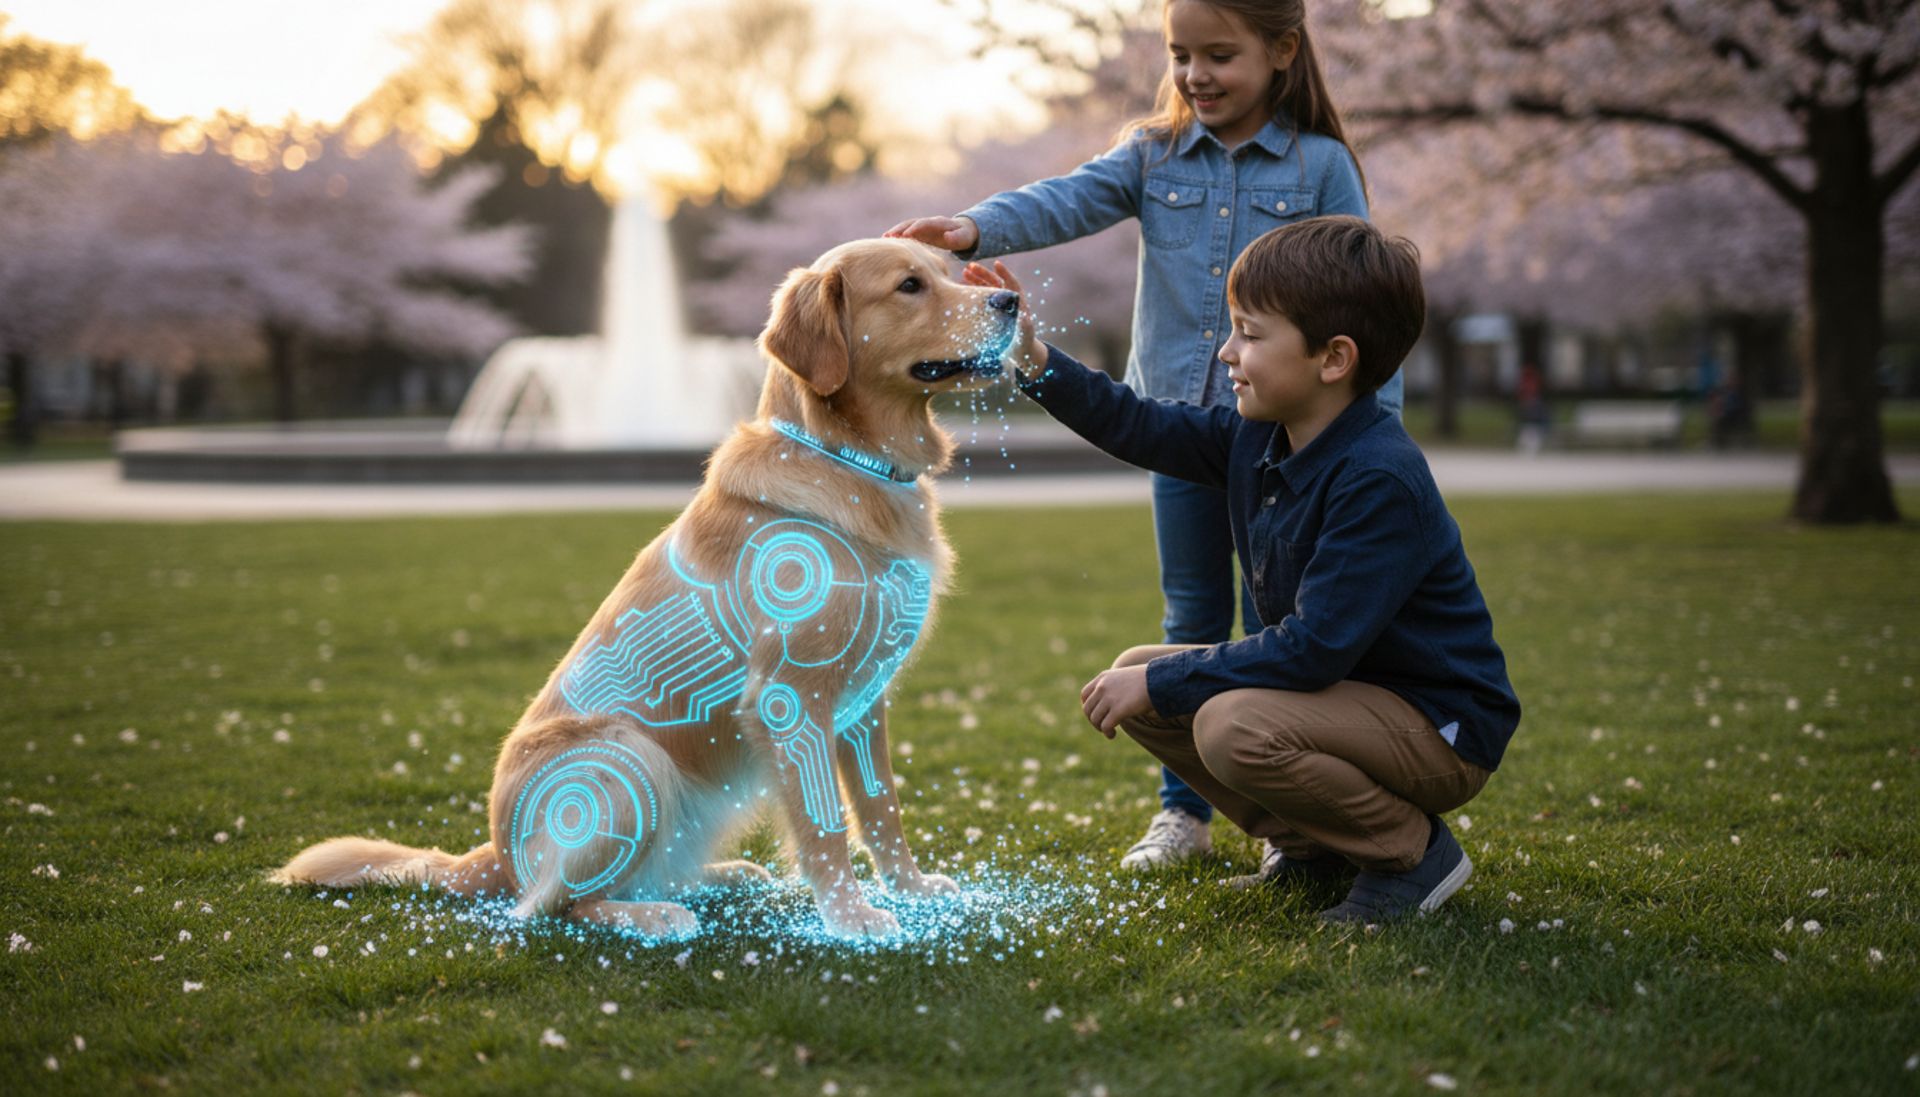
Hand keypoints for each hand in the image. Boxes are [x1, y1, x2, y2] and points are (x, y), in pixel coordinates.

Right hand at [883, 215, 978, 252]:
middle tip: (888, 237)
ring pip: (906, 227)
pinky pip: (907, 233)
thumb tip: (947, 238)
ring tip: (883, 240)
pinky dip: (898, 237)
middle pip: (911, 223)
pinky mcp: (920, 233)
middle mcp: (928, 223)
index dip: (915, 228)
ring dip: (895, 232)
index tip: (906, 235)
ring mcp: (923, 227)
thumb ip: (957, 238)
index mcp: (939, 223)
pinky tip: (888, 244)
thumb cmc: (965, 236)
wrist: (963, 231)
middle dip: (900, 229)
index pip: (924, 223)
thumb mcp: (964, 237)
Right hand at [962, 260, 1048, 374]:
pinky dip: (971, 293)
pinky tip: (961, 289)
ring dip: (975, 280)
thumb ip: (1025, 327)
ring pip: (986, 289)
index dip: (1004, 273)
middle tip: (970, 267)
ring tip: (963, 272)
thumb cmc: (1023, 345)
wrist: (1017, 354)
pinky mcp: (988, 314)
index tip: (996, 264)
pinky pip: (979, 300)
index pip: (1012, 284)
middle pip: (995, 283)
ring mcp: (996, 307)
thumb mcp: (1025, 337)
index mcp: (1017, 304)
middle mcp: (1007, 302)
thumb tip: (1024, 317)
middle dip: (983, 274)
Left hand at [1080, 664, 1155, 738]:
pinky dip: (1107, 732)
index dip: (1088, 707)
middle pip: (1087, 709)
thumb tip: (1111, 704)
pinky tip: (1112, 734)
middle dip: (1093, 720)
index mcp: (1103, 677)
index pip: (1085, 695)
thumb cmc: (1148, 680)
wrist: (1159, 680)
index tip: (1096, 714)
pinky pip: (1105, 726)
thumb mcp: (1125, 678)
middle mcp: (1102, 687)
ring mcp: (1109, 698)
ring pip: (1095, 719)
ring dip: (1100, 728)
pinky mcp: (1117, 710)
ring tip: (1110, 732)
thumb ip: (1114, 687)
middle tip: (1103, 726)